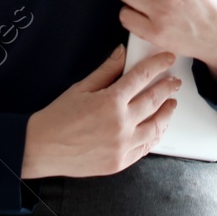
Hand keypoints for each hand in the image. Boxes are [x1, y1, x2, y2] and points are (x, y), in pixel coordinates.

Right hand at [20, 45, 180, 177]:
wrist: (41, 148)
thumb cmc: (58, 117)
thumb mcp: (82, 87)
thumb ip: (107, 70)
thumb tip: (122, 52)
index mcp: (111, 101)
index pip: (143, 76)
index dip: (158, 64)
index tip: (168, 58)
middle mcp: (121, 124)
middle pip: (154, 100)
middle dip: (168, 87)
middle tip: (175, 81)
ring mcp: (122, 145)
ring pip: (155, 127)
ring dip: (167, 113)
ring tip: (171, 104)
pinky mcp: (119, 162)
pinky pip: (145, 147)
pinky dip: (154, 136)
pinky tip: (157, 128)